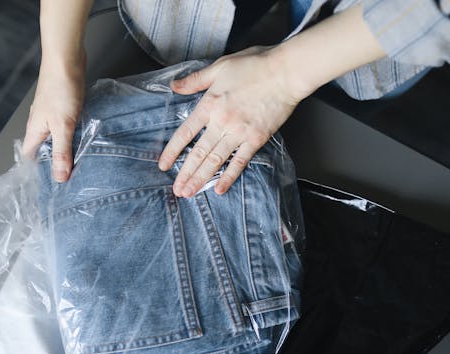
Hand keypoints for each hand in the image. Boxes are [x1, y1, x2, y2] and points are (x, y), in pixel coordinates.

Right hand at [21, 51, 85, 181]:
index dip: (38, 170)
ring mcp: (51, 114)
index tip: (51, 184)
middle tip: (71, 176)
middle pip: (44, 148)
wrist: (66, 59)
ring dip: (67, 147)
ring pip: (57, 137)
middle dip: (55, 161)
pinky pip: (67, 126)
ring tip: (81, 161)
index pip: (29, 156)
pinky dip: (75, 134)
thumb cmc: (60, 90)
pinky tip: (86, 138)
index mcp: (34, 130)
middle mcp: (40, 123)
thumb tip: (59, 178)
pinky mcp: (64, 106)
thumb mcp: (63, 126)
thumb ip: (62, 152)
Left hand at [158, 46, 303, 196]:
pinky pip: (239, 162)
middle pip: (198, 153)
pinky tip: (219, 189)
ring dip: (201, 178)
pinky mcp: (256, 139)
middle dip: (185, 174)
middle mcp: (221, 122)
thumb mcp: (219, 67)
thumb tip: (175, 86)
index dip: (172, 151)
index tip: (164, 165)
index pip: (185, 133)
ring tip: (190, 192)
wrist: (285, 72)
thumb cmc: (256, 65)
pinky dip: (229, 176)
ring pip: (215, 160)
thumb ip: (195, 80)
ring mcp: (239, 132)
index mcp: (210, 104)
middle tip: (177, 190)